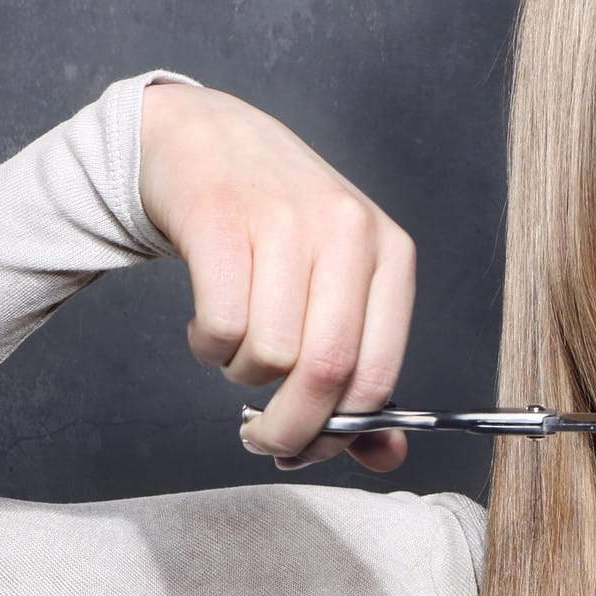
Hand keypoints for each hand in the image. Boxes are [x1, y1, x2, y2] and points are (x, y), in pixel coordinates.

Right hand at [138, 79, 414, 472]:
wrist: (205, 138)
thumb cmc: (276, 226)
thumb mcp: (337, 287)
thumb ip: (362, 370)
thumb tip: (385, 457)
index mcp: (390, 254)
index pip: (378, 375)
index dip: (341, 433)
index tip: (309, 449)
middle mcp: (347, 230)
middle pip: (325, 372)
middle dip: (289, 429)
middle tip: (263, 440)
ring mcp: (285, 219)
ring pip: (271, 354)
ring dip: (243, 375)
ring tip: (237, 348)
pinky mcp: (222, 218)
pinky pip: (222, 327)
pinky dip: (209, 347)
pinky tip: (210, 324)